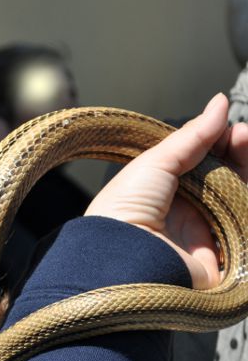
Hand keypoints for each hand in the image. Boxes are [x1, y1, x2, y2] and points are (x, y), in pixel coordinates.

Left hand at [85, 93, 247, 288]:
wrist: (125, 257)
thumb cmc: (125, 210)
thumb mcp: (154, 163)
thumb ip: (191, 136)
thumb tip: (220, 103)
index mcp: (161, 193)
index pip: (198, 163)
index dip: (215, 143)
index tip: (227, 126)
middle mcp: (184, 213)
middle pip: (222, 178)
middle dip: (235, 152)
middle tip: (241, 133)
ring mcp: (205, 233)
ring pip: (237, 197)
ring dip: (244, 167)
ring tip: (245, 140)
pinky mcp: (224, 253)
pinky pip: (244, 223)